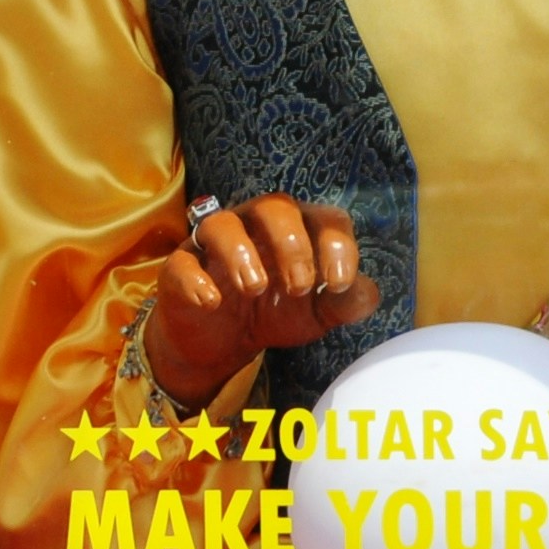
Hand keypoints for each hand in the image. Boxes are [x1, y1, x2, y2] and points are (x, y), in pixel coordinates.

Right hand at [147, 195, 378, 406]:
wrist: (222, 342)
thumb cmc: (275, 313)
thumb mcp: (317, 314)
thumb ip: (346, 303)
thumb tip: (367, 293)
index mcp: (298, 230)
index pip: (325, 217)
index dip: (337, 245)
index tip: (337, 284)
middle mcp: (255, 225)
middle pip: (274, 206)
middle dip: (291, 244)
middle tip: (298, 287)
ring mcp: (214, 243)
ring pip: (221, 223)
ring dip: (241, 252)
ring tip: (255, 288)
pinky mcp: (180, 267)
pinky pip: (182, 261)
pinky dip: (196, 279)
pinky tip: (212, 301)